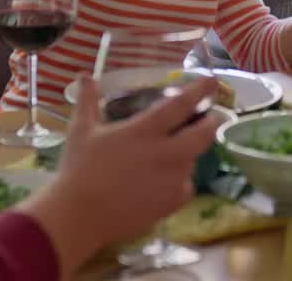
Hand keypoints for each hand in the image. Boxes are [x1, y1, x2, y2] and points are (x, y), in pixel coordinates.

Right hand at [27, 75, 219, 274]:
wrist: (80, 216)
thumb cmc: (79, 169)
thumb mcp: (81, 130)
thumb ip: (88, 101)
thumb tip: (85, 75)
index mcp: (145, 131)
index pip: (181, 105)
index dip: (200, 90)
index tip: (212, 80)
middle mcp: (166, 153)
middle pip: (204, 133)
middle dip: (211, 122)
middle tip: (207, 118)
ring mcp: (173, 179)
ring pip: (194, 159)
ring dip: (189, 151)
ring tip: (173, 152)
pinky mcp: (172, 202)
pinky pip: (186, 185)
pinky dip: (180, 180)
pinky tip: (164, 181)